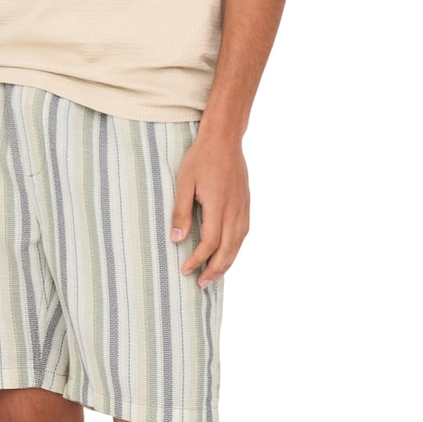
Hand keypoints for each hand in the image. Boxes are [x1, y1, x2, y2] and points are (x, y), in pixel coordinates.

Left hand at [171, 132, 249, 287]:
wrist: (225, 138)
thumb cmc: (201, 158)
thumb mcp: (184, 183)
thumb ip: (181, 212)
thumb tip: (176, 239)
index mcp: (218, 205)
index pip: (210, 242)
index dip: (197, 259)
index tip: (184, 269)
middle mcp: (234, 210)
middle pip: (227, 249)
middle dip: (214, 270)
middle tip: (200, 283)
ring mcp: (243, 207)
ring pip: (238, 244)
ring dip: (227, 264)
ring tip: (213, 277)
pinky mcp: (246, 204)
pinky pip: (243, 233)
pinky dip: (236, 249)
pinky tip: (227, 256)